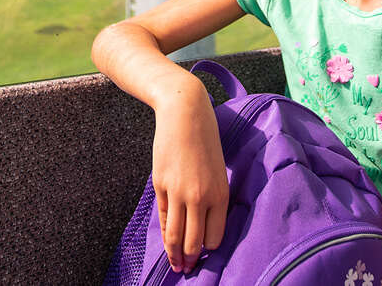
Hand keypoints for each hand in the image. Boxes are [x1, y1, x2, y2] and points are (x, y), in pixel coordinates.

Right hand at [152, 80, 228, 273]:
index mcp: (221, 192)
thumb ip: (212, 195)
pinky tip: (167, 243)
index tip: (206, 254)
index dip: (210, 248)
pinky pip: (163, 218)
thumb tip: (203, 222)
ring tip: (176, 265)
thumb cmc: (206, 138)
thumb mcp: (217, 168)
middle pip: (194, 241)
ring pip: (175, 236)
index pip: (216, 236)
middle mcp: (201, 197)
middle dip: (191, 259)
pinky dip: (165, 234)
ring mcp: (179, 193)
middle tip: (188, 268)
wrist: (185, 114)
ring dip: (175, 255)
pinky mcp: (161, 186)